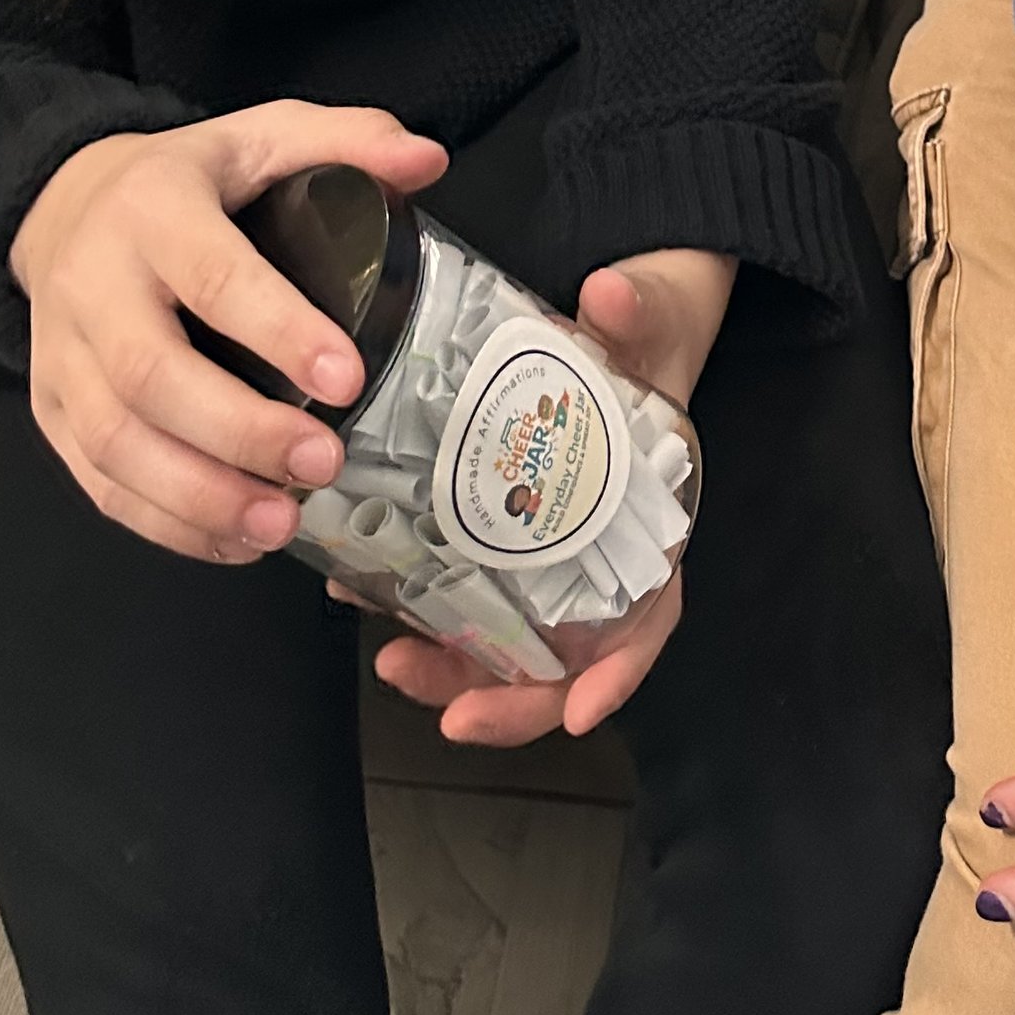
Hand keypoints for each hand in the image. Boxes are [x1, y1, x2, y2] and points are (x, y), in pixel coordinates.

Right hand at [8, 101, 449, 565]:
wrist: (63, 206)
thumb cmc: (187, 180)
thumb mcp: (263, 135)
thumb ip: (346, 140)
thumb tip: (428, 162)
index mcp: (154, 210)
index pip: (213, 276)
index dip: (279, 331)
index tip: (347, 379)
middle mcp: (94, 285)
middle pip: (151, 375)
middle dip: (240, 431)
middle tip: (323, 464)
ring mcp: (63, 356)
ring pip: (115, 442)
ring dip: (198, 497)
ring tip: (280, 522)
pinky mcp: (50, 411)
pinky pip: (96, 482)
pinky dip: (164, 524)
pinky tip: (233, 539)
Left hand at [368, 244, 735, 748]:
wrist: (620, 314)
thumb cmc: (649, 330)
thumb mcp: (653, 318)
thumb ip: (636, 313)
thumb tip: (609, 298)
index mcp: (652, 519)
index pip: (650, 616)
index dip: (620, 673)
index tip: (579, 713)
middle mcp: (598, 549)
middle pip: (565, 654)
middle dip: (510, 699)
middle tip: (452, 717)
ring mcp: (543, 547)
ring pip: (504, 637)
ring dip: (452, 667)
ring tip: (392, 661)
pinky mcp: (494, 528)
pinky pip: (458, 584)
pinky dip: (415, 603)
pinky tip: (361, 592)